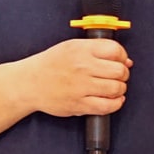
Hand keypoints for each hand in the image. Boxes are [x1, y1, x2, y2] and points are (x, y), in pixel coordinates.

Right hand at [16, 38, 132, 118]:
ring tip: (111, 88)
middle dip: (122, 74)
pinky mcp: (79, 104)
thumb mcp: (71, 47)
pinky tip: (111, 100)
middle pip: (119, 71)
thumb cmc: (49, 65)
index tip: (119, 61)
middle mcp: (82, 67)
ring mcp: (80, 86)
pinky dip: (115, 104)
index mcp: (80, 49)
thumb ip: (97, 50)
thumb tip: (126, 61)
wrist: (27, 84)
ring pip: (116, 88)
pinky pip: (107, 106)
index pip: (116, 50)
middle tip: (115, 76)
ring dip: (119, 89)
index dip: (122, 57)